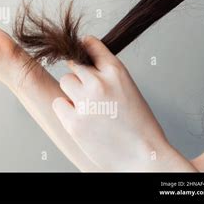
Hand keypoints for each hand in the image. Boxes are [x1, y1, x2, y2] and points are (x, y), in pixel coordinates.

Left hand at [52, 36, 196, 170]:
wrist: (144, 158)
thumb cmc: (139, 126)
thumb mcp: (129, 89)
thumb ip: (108, 75)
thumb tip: (85, 63)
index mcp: (117, 72)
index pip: (91, 45)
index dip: (84, 47)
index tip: (81, 46)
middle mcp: (99, 83)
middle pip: (74, 65)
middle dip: (79, 76)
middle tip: (89, 92)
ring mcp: (84, 102)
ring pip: (65, 81)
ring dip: (72, 92)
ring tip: (88, 108)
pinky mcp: (73, 121)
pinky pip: (58, 103)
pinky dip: (65, 110)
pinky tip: (81, 120)